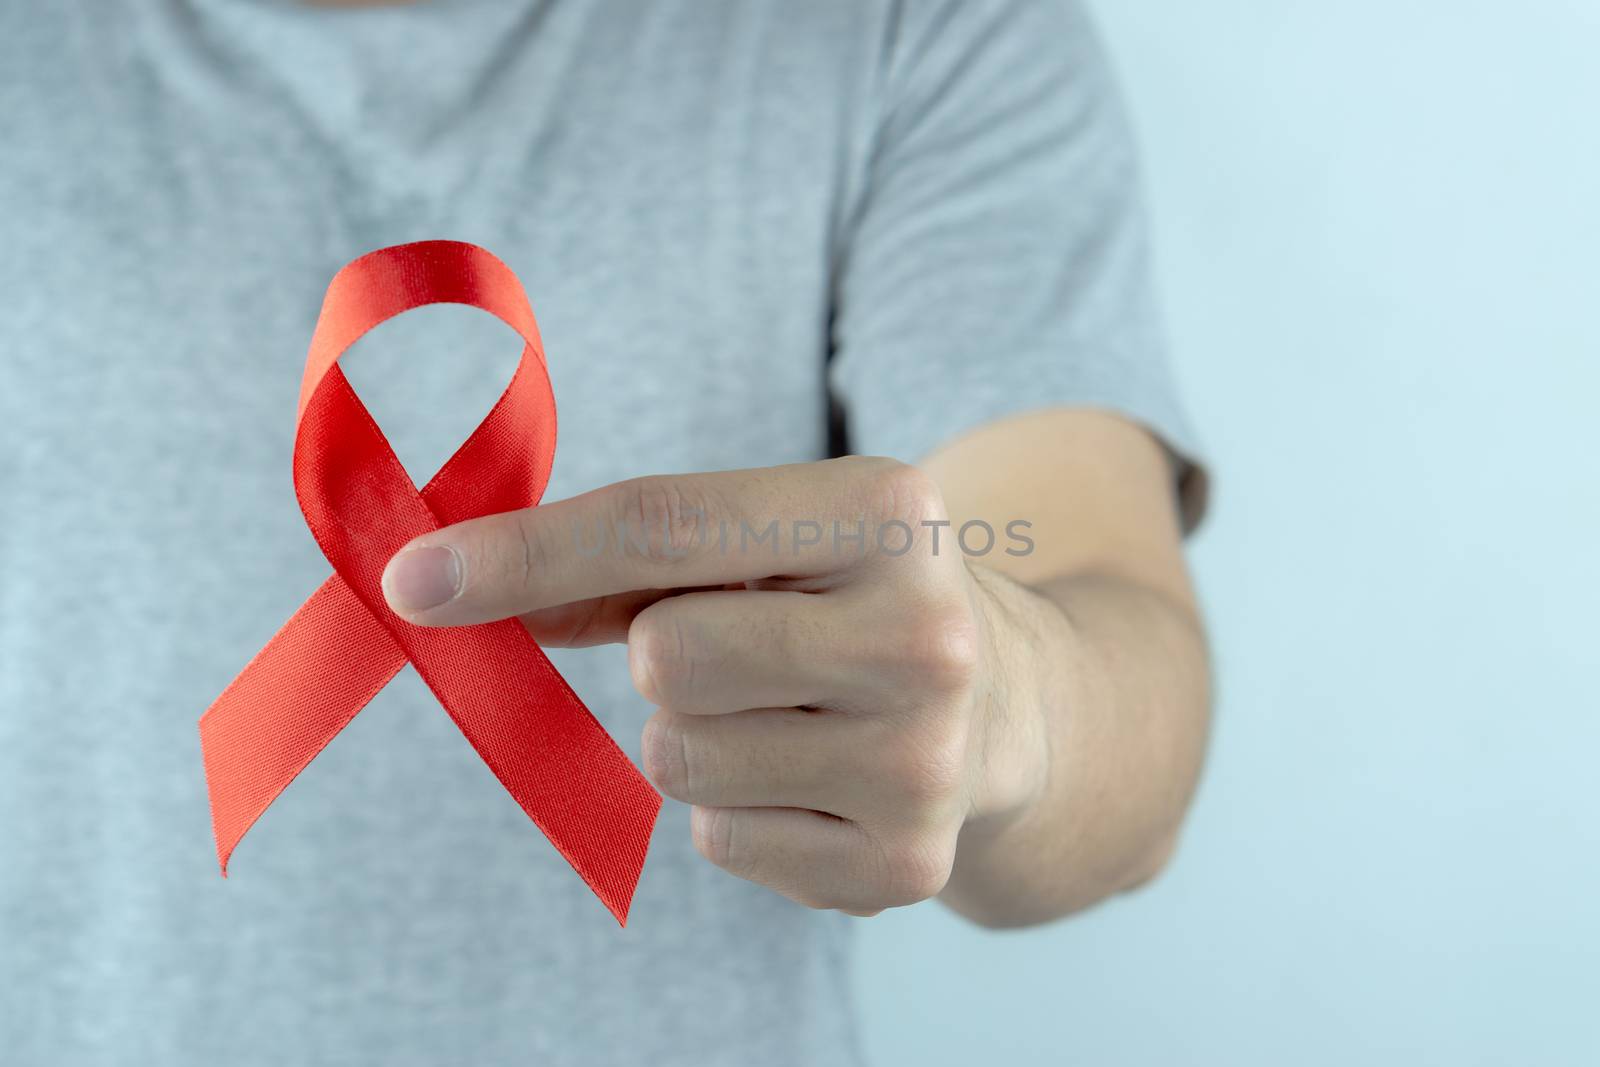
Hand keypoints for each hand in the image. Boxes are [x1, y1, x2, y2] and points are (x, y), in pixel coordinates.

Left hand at [380, 456, 1048, 914]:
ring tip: (788, 712)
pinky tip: (813, 775)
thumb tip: (450, 585)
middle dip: (666, 653)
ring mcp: (923, 761)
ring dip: (696, 735)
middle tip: (747, 646)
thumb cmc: (850, 599)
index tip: (413, 578)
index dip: (524, 554)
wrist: (1010, 702)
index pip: (664, 526)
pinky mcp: (904, 864)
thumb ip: (624, 558)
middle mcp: (924, 635)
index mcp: (888, 512)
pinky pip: (715, 839)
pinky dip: (735, 808)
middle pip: (665, 656)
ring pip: (676, 758)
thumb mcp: (771, 538)